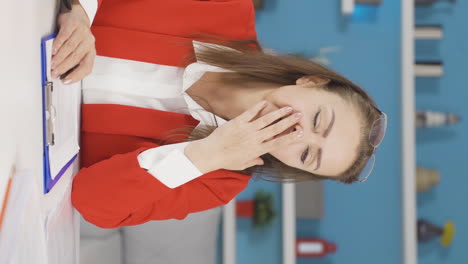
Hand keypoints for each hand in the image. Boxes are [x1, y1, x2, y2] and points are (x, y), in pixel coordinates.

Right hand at [51, 1, 95, 83]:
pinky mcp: (74, 25)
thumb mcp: (77, 50)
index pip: (87, 67)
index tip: (65, 81)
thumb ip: (72, 60)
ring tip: (52, 64)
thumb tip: (61, 73)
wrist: (77, 17)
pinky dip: (58, 44)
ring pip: (71, 48)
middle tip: (55, 73)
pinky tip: (53, 50)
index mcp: (91, 52)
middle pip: (76, 58)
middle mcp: (89, 43)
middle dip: (64, 67)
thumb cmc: (76, 37)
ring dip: (60, 57)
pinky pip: (65, 35)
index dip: (76, 76)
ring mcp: (82, 33)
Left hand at [186, 101, 303, 172]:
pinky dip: (258, 107)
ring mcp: (247, 130)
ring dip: (279, 113)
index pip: (278, 143)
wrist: (211, 153)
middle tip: (300, 115)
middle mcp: (255, 139)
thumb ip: (253, 161)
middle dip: (289, 121)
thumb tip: (262, 161)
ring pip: (266, 120)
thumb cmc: (226, 160)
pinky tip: (266, 102)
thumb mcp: (242, 164)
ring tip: (289, 108)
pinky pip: (250, 113)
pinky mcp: (238, 122)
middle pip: (276, 129)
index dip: (290, 137)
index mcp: (258, 150)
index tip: (301, 132)